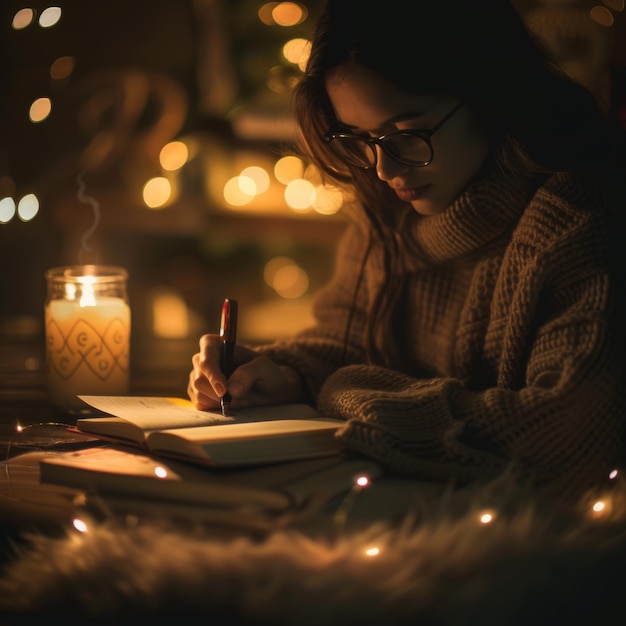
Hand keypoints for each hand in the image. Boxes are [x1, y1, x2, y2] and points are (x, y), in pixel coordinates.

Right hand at [187, 333, 303, 409]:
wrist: (268, 392)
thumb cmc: (266, 374)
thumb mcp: (264, 368)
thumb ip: (248, 373)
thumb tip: (231, 389)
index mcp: (218, 345)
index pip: (206, 351)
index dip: (212, 371)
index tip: (223, 389)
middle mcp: (204, 359)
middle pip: (199, 378)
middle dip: (218, 393)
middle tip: (240, 396)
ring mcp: (199, 377)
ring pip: (199, 394)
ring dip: (220, 402)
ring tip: (240, 398)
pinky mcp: (199, 394)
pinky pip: (201, 405)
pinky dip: (217, 408)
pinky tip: (231, 403)